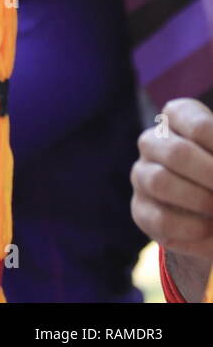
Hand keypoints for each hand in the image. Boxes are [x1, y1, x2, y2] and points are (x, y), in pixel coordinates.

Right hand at [131, 97, 212, 298]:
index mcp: (178, 118)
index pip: (196, 124)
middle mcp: (153, 142)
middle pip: (177, 153)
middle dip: (211, 176)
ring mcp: (142, 175)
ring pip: (159, 182)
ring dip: (200, 200)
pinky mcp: (140, 209)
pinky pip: (160, 218)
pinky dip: (192, 227)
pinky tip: (209, 228)